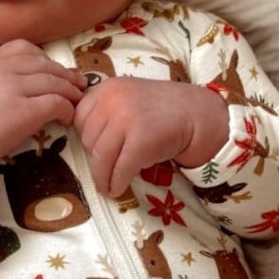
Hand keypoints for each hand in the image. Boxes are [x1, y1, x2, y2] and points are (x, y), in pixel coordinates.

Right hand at [0, 40, 85, 185]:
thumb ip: (1, 74)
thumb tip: (32, 77)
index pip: (26, 48)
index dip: (47, 59)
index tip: (55, 70)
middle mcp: (4, 70)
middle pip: (46, 66)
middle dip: (66, 76)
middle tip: (79, 85)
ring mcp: (15, 89)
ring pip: (55, 83)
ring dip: (71, 93)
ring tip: (77, 102)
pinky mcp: (25, 111)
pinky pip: (56, 103)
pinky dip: (67, 110)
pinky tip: (66, 119)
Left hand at [73, 77, 229, 196]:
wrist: (198, 115)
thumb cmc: (164, 110)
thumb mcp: (130, 97)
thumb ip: (108, 109)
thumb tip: (86, 140)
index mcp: (108, 88)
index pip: (80, 117)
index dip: (86, 137)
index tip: (95, 149)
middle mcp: (113, 101)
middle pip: (88, 138)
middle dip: (95, 157)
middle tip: (106, 167)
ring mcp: (126, 120)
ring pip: (100, 157)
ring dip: (102, 177)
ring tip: (107, 186)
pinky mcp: (139, 143)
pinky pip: (119, 169)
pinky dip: (115, 183)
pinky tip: (117, 189)